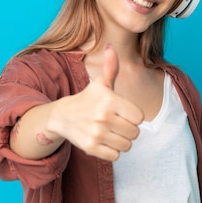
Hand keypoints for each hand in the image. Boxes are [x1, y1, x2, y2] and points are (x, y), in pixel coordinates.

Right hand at [52, 44, 143, 160]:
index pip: (139, 117)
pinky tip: (104, 141)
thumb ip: (111, 67)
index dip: (133, 116)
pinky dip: (112, 151)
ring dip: (121, 141)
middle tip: (116, 123)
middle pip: (135, 133)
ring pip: (127, 146)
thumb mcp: (100, 83)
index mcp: (109, 100)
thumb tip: (110, 46)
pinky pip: (115, 156)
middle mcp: (103, 117)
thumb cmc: (88, 99)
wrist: (62, 116)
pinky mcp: (91, 148)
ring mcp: (96, 134)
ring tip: (110, 132)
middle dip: (128, 130)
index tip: (123, 113)